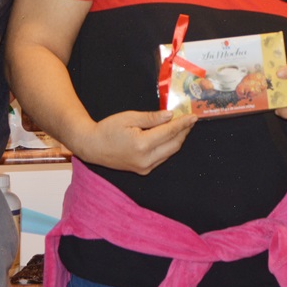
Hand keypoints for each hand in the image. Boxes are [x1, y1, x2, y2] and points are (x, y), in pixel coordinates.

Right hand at [73, 109, 196, 174]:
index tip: (194, 116)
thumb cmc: (108, 129)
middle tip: (190, 119)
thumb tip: (170, 115)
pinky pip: (162, 157)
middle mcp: (146, 159)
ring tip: (183, 126)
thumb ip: (151, 118)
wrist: (92, 147)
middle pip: (174, 144)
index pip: (169, 132)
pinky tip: (170, 136)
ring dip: (178, 139)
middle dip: (184, 131)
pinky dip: (168, 146)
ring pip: (169, 152)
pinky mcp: (143, 170)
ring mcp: (145, 168)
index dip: (183, 123)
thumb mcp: (129, 117)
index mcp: (142, 144)